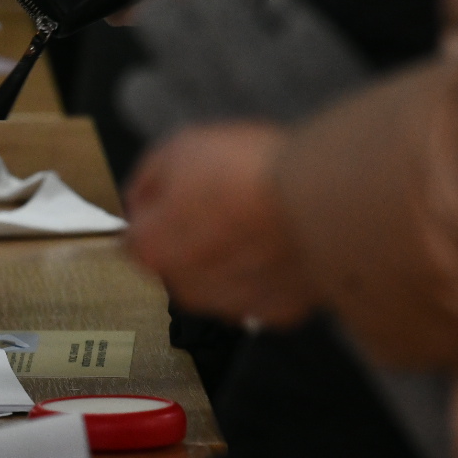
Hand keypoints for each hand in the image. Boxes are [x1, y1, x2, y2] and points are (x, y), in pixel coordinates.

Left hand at [125, 121, 318, 325]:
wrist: (321, 198)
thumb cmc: (251, 172)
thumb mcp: (181, 147)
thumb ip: (149, 178)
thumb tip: (142, 195)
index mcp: (152, 248)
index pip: (136, 237)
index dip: (156, 212)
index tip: (176, 197)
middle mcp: (185, 286)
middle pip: (179, 260)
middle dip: (195, 236)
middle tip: (226, 202)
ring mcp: (231, 303)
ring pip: (220, 278)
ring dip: (232, 255)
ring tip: (260, 217)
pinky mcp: (276, 310)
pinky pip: (264, 288)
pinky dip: (269, 270)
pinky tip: (282, 239)